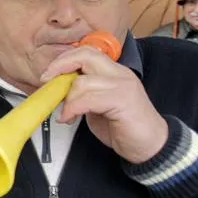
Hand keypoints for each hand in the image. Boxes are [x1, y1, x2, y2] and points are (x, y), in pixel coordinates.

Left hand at [40, 46, 167, 163]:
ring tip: (65, 115)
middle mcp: (119, 74)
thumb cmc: (124, 127)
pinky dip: (72, 108)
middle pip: (84, 55)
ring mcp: (122, 85)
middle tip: (46, 82)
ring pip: (82, 81)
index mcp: (113, 72)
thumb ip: (82, 93)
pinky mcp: (122, 100)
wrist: (151, 145)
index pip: (86, 52)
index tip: (47, 74)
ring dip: (67, 99)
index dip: (63, 59)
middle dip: (60, 66)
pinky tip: (69, 119)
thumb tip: (58, 91)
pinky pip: (88, 98)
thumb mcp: (97, 105)